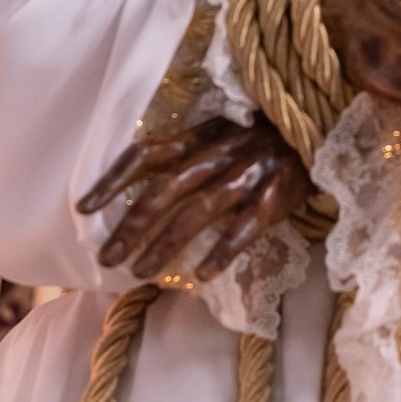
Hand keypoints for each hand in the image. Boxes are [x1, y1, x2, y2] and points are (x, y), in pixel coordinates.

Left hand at [77, 116, 311, 281]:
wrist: (316, 127)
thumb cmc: (260, 136)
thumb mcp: (219, 134)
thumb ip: (186, 155)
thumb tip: (139, 187)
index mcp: (200, 137)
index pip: (147, 153)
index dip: (113, 178)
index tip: (84, 207)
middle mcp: (218, 154)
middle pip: (166, 188)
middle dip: (133, 225)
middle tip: (107, 257)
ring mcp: (246, 176)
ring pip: (198, 211)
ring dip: (166, 243)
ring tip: (139, 271)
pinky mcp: (275, 198)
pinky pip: (246, 228)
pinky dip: (224, 250)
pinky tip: (204, 274)